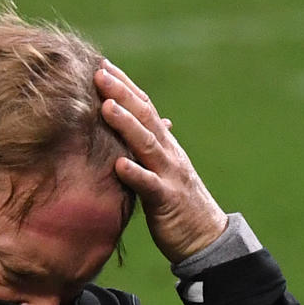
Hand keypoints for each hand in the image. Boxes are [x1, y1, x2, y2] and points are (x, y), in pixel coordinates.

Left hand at [94, 60, 227, 263]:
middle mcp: (168, 153)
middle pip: (145, 116)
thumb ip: (147, 149)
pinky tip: (118, 164)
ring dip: (126, 124)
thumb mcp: (161, 171)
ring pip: (147, 144)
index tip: (102, 65)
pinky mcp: (167, 200)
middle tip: (98, 73)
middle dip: (122, 93)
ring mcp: (169, 175)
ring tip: (106, 107)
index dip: (125, 85)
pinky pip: (149, 185)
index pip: (144, 107)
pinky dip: (135, 173)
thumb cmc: (177, 204)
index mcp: (165, 145)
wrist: (205, 238)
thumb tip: (136, 127)